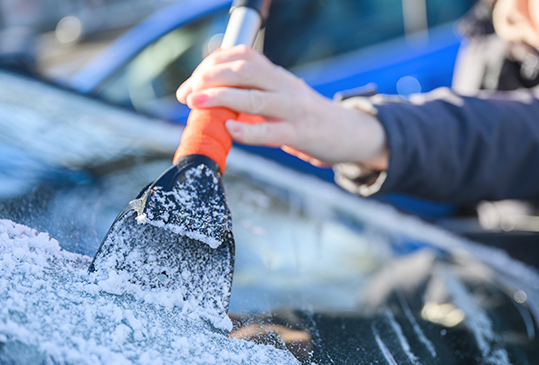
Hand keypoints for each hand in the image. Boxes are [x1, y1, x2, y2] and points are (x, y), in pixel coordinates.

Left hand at [176, 45, 387, 167]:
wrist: (350, 132)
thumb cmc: (308, 116)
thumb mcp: (282, 95)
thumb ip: (254, 92)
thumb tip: (214, 98)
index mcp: (277, 75)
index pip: (241, 56)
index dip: (211, 65)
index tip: (192, 83)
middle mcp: (284, 86)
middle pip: (243, 71)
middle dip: (209, 78)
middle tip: (188, 94)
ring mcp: (293, 109)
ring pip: (254, 98)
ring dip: (219, 98)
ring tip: (195, 104)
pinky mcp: (300, 134)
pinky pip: (271, 131)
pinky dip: (247, 130)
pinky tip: (230, 129)